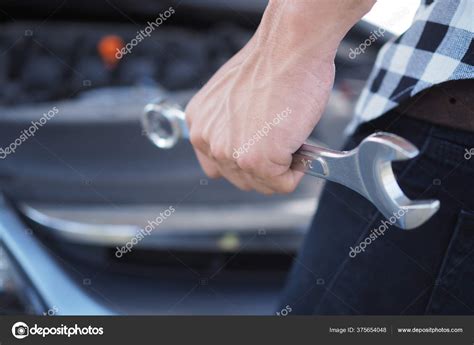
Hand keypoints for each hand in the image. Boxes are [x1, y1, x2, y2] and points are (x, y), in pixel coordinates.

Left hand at [186, 0, 374, 193]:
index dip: (246, 163)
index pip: (218, 167)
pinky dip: (299, 169)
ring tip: (291, 140)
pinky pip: (283, 183)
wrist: (289, 47)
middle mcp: (208, 141)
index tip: (263, 151)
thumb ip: (231, 126)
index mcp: (200, 124)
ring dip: (283, 169)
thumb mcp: (234, 98)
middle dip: (267, 169)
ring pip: (263, 185)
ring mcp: (231, 153)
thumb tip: (249, 144)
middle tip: (284, 144)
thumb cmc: (271, 64)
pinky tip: (299, 142)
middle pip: (242, 180)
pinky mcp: (256, 160)